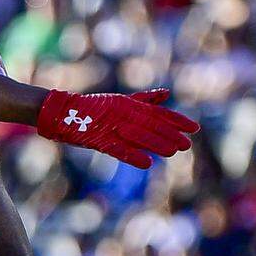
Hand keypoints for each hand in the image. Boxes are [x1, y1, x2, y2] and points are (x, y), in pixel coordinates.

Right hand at [37, 88, 198, 168]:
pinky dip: (132, 155)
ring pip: (138, 135)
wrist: (62, 112)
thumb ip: (144, 99)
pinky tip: (146, 163)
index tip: (194, 128)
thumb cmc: (92, 108)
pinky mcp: (99, 138)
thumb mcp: (120, 100)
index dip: (176, 120)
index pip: (157, 112)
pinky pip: (118, 148)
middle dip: (170, 134)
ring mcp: (111, 126)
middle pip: (151, 124)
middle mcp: (122, 113)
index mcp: (128, 104)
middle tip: (186, 144)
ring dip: (156, 143)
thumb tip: (166, 93)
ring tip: (172, 152)